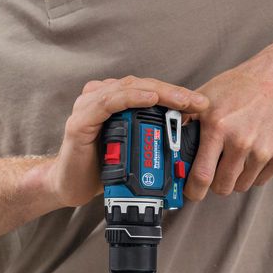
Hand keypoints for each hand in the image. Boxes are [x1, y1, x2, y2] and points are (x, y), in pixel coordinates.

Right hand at [47, 76, 209, 207]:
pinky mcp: (80, 122)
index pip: (148, 89)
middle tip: (199, 102)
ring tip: (183, 101)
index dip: (176, 94)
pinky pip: (109, 102)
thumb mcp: (133, 150)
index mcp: (112, 101)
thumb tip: (188, 138)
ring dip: (159, 93)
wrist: (72, 187)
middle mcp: (99, 97)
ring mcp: (88, 107)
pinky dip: (131, 98)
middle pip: (141, 85)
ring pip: (128, 89)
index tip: (201, 104)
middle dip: (173, 92)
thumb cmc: (102, 167)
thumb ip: (151, 136)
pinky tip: (150, 98)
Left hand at [184, 61, 272, 200]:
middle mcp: (242, 141)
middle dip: (215, 184)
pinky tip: (253, 154)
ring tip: (235, 158)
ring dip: (235, 178)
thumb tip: (164, 141)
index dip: (194, 190)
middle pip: (222, 187)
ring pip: (242, 186)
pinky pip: (260, 180)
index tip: (192, 192)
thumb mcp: (205, 97)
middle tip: (215, 172)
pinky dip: (254, 173)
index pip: (202, 175)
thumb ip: (184, 120)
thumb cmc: (239, 87)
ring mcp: (264, 150)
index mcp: (218, 127)